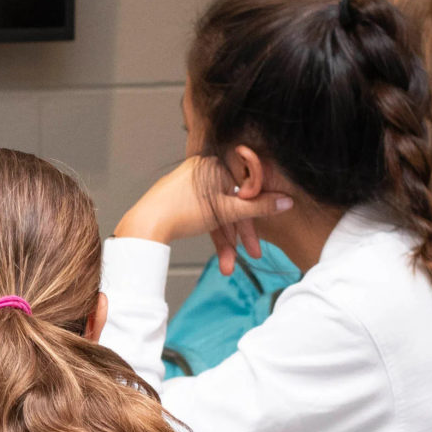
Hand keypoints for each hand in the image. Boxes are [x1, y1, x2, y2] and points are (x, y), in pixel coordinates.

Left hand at [113, 156, 289, 270]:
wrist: (144, 225)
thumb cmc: (183, 211)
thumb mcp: (226, 211)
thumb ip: (259, 207)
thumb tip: (287, 202)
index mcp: (215, 164)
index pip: (247, 185)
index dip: (258, 209)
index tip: (267, 226)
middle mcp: (204, 170)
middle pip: (233, 202)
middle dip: (242, 233)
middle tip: (255, 254)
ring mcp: (192, 185)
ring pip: (219, 213)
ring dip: (226, 241)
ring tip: (229, 267)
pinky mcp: (183, 199)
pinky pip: (206, 215)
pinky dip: (213, 234)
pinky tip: (221, 255)